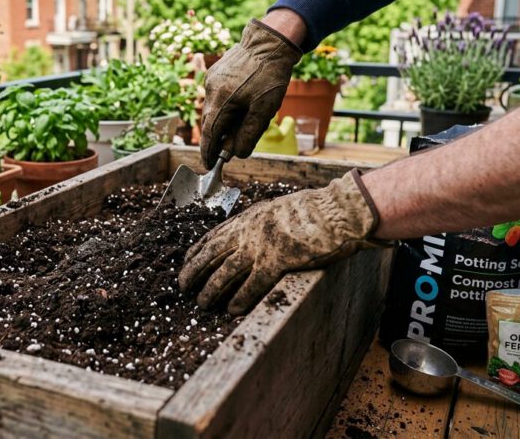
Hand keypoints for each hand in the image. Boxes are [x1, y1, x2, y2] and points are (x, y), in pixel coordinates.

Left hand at [178, 171, 385, 314]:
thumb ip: (263, 222)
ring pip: (225, 272)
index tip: (187, 260)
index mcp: (250, 217)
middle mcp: (249, 230)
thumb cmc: (315, 210)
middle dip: (194, 270)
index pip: (214, 234)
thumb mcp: (279, 209)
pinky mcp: (277, 261)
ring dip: (211, 290)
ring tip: (202, 303)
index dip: (198, 250)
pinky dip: (240, 299)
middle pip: (212, 253)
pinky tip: (232, 310)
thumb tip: (254, 234)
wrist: (336, 211)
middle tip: (182, 285)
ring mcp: (261, 246)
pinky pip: (252, 285)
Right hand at [200, 17, 302, 168]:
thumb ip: (248, 134)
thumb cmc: (270, 76)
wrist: (270, 42)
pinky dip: (225, 107)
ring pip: (213, 110)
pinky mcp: (215, 73)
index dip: (208, 152)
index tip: (209, 165)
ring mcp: (211, 80)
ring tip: (243, 122)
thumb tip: (236, 154)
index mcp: (221, 101)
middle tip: (232, 148)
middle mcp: (211, 90)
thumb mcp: (264, 110)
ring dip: (224, 122)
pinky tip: (242, 104)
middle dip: (219, 138)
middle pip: (210, 123)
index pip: (209, 135)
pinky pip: (217, 97)